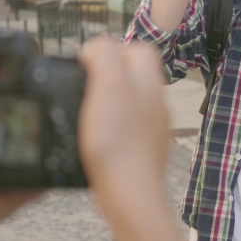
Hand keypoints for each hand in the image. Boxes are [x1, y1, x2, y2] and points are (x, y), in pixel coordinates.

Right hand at [78, 37, 182, 240]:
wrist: (130, 193)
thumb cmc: (118, 139)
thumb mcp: (106, 84)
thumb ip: (103, 56)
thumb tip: (95, 47)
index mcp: (150, 80)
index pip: (139, 48)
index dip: (111, 50)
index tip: (86, 66)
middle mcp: (157, 101)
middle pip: (133, 74)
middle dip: (107, 76)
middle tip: (83, 90)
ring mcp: (153, 127)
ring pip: (129, 101)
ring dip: (107, 103)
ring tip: (86, 115)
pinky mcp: (143, 150)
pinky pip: (126, 128)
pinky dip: (110, 129)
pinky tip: (94, 140)